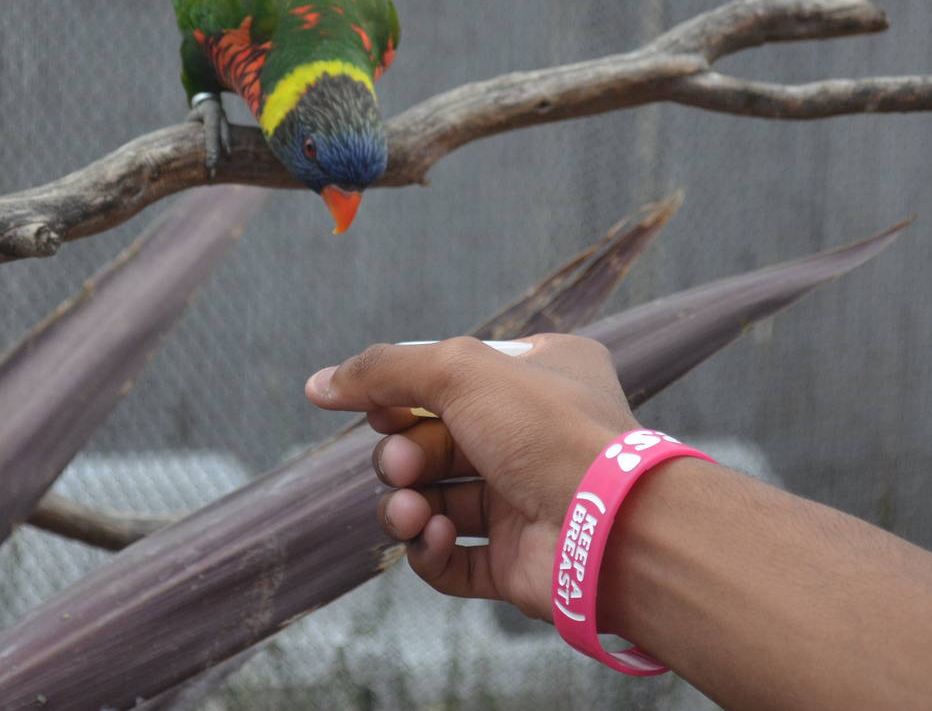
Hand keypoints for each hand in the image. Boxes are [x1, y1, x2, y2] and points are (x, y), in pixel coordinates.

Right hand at [305, 334, 637, 620]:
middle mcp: (532, 437)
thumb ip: (384, 370)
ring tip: (410, 510)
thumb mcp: (460, 370)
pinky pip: (448, 558)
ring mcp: (522, 501)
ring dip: (405, 504)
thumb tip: (319, 383)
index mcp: (538, 376)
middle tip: (402, 464)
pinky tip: (431, 538)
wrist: (612, 525)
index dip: (403, 396)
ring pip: (433, 500)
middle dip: (403, 455)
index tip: (377, 407)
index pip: (449, 378)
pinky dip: (428, 550)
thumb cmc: (549, 431)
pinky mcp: (513, 562)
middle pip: (431, 442)